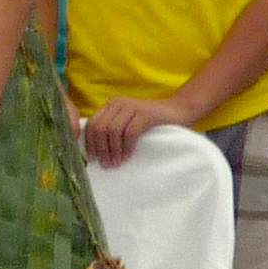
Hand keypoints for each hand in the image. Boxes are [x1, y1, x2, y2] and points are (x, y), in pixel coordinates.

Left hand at [82, 94, 196, 167]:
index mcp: (111, 105)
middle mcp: (118, 103)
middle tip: (106, 165)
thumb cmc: (151, 122)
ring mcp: (132, 107)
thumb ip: (112, 130)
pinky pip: (130, 133)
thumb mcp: (127, 122)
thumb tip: (96, 152)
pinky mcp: (145, 114)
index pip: (92, 123)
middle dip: (101, 149)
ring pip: (112, 131)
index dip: (90, 143)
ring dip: (113, 150)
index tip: (92, 159)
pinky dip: (127, 147)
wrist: (177, 111)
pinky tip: (128, 157)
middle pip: (100, 127)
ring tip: (116, 163)